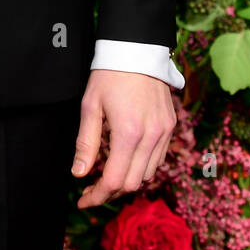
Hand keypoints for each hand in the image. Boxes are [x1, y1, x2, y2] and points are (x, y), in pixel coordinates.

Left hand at [71, 69, 175, 208]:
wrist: (137, 49)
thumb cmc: (109, 74)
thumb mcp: (90, 105)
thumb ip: (85, 142)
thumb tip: (79, 174)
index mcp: (128, 132)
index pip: (114, 180)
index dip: (97, 196)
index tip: (83, 200)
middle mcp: (151, 136)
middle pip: (132, 183)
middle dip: (110, 191)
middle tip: (91, 189)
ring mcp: (164, 132)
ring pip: (147, 174)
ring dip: (127, 180)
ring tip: (107, 173)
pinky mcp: (170, 126)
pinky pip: (158, 159)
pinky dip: (142, 166)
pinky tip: (126, 159)